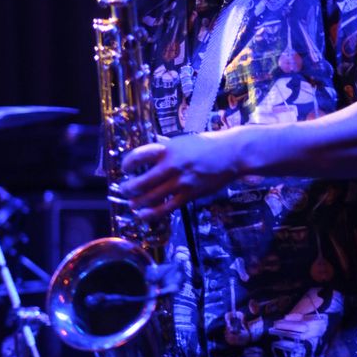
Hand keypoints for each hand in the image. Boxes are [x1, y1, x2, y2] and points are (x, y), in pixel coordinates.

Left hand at [119, 131, 242, 219]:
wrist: (231, 153)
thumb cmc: (208, 145)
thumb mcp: (182, 141)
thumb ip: (165, 147)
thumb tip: (150, 150)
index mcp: (167, 149)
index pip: (138, 157)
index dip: (126, 165)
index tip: (124, 169)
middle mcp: (171, 165)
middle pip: (141, 182)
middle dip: (128, 189)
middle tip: (125, 191)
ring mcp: (180, 181)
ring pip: (151, 198)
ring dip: (137, 203)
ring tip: (133, 204)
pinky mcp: (190, 194)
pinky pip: (167, 208)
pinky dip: (152, 213)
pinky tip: (145, 215)